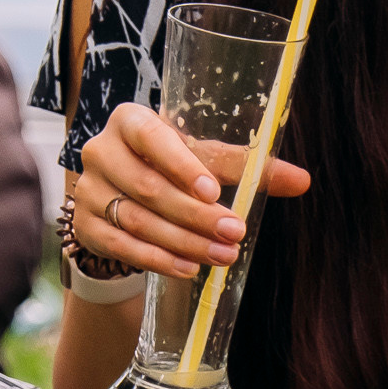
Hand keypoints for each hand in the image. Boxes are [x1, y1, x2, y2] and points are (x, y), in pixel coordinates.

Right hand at [69, 100, 310, 283]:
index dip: (181, 165)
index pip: (152, 138)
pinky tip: (189, 267)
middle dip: (195, 215)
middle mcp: (102, 151)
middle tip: (234, 232)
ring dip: (184, 242)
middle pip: (150, 188)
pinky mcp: (86, 226)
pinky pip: (124, 247)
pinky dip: (159, 259)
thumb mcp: (202, 158)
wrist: (120, 194)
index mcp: (130, 122)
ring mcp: (89, 191)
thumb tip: (301, 180)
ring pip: (138, 221)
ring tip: (222, 254)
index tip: (212, 191)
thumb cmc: (168, 166)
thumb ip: (246, 166)